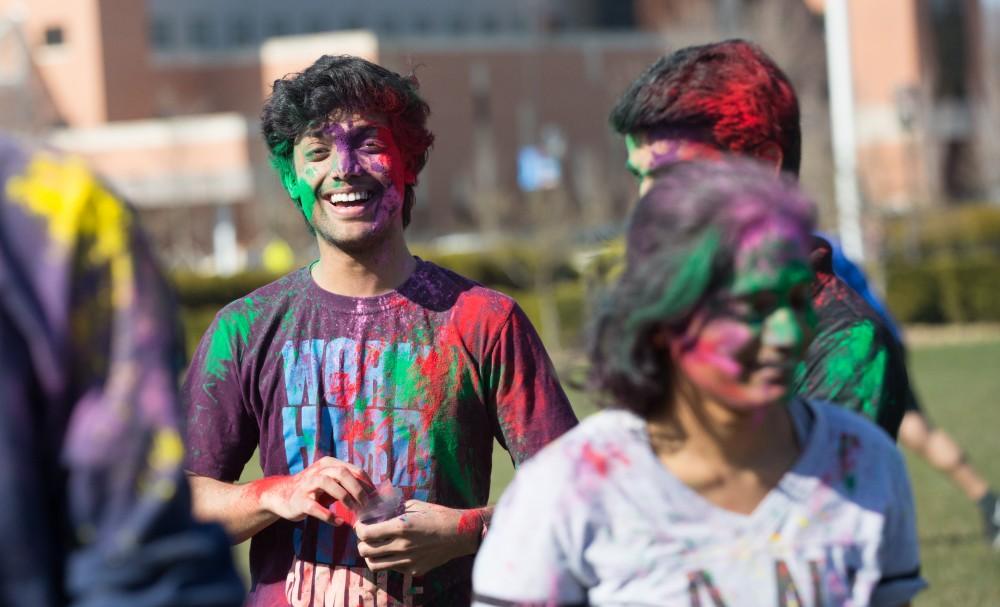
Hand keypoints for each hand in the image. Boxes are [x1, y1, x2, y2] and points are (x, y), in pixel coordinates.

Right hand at [254, 457, 373, 524]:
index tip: (376, 497)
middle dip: (357, 489)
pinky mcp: (299, 501)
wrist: (282, 496)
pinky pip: (314, 507)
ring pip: (328, 484)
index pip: (353, 469)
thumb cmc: (313, 490)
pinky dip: (328, 515)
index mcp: (328, 464)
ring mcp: (307, 485)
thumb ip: (347, 483)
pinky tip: (337, 521)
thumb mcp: (330, 482)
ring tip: (354, 510)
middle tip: (366, 504)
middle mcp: (317, 471)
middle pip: (342, 473)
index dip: (367, 483)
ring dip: (344, 498)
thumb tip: (372, 494)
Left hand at [354, 500, 484, 575]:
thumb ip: (396, 508)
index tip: (361, 525)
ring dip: (371, 556)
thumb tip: (381, 508)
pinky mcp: (414, 571)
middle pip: (365, 551)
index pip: (366, 534)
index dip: (359, 529)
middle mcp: (401, 546)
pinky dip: (388, 561)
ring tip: (376, 548)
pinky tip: (394, 552)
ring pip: (375, 565)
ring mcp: (407, 561)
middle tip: (366, 537)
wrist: (460, 534)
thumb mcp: (415, 505)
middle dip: (361, 543)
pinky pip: (392, 569)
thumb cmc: (438, 515)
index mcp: (401, 527)